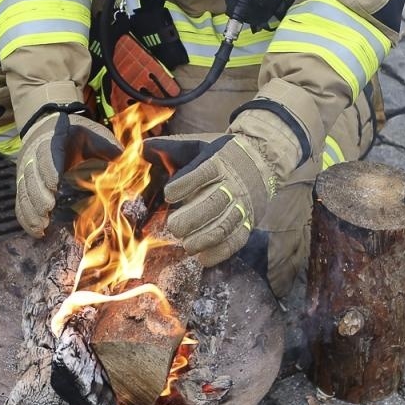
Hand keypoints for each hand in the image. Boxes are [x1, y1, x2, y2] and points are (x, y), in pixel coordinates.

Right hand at [15, 110, 121, 236]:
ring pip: (24, 191)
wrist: (48, 125)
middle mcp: (33, 155)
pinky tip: (37, 231)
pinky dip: (26, 218)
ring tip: (42, 227)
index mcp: (52, 139)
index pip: (46, 155)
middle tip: (48, 213)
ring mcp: (25, 170)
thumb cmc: (76, 133)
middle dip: (38, 197)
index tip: (54, 186)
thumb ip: (109, 148)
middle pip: (31, 177)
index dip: (49, 171)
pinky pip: (20, 202)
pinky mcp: (23, 184)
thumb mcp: (94, 134)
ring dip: (32, 211)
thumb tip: (130, 166)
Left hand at [146, 110, 302, 265]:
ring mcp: (242, 204)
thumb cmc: (220, 156)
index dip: (185, 184)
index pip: (203, 172)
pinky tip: (203, 257)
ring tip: (186, 245)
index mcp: (218, 162)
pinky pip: (236, 239)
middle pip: (214, 202)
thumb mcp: (197, 146)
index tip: (169, 194)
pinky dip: (220, 252)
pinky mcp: (248, 221)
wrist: (262, 160)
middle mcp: (232, 184)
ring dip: (204, 238)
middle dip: (192, 218)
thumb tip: (141, 148)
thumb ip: (169, 149)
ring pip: (225, 224)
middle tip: (174, 227)